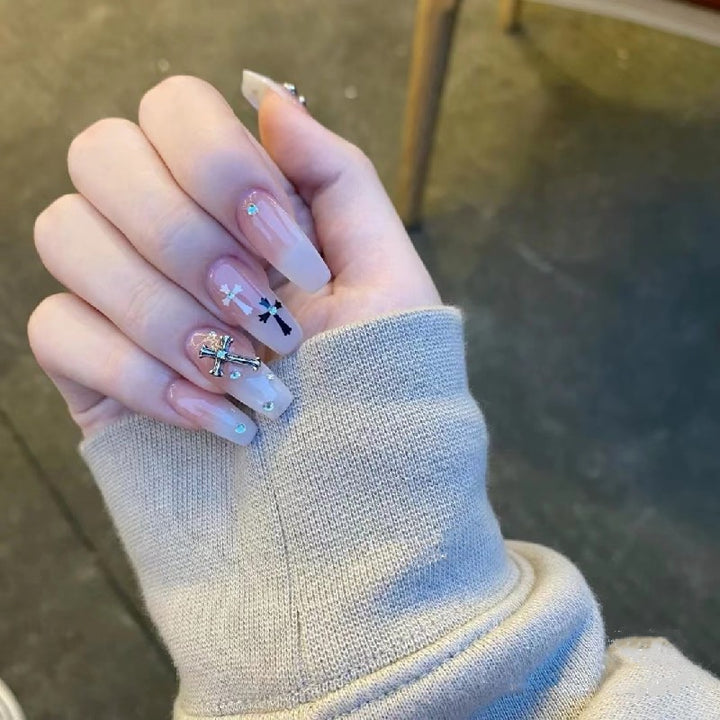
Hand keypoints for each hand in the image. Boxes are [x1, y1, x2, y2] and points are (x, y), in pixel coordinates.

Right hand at [29, 72, 439, 442]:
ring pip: (66, 236)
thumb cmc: (374, 387)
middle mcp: (170, 233)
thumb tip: (268, 96)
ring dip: (168, 313)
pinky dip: (141, 374)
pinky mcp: (89, 367)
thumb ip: (336, 177)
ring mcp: (121, 297)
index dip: (222, 168)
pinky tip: (213, 418)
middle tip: (264, 317)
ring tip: (250, 379)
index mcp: (238, 201)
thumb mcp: (384, 276)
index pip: (173, 108)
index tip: (291, 251)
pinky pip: (56, 330)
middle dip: (188, 240)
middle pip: (102, 154)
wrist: (342, 503)